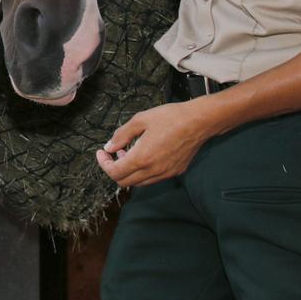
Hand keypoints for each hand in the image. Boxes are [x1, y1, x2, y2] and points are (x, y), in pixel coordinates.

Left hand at [94, 100, 217, 186]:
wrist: (199, 121)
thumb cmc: (171, 117)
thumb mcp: (140, 120)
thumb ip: (121, 135)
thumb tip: (109, 146)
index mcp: (142, 158)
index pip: (115, 172)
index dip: (104, 164)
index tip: (101, 153)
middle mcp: (154, 170)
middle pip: (125, 181)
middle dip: (114, 169)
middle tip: (112, 153)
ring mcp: (166, 173)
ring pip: (139, 182)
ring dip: (129, 171)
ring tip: (128, 152)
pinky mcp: (175, 171)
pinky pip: (153, 178)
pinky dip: (143, 171)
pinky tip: (144, 154)